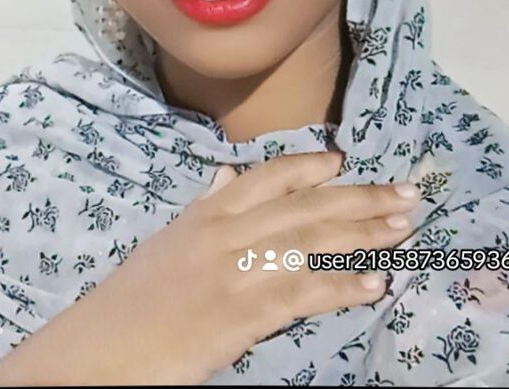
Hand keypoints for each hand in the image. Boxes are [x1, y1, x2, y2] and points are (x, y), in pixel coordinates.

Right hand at [98, 150, 420, 384]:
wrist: (102, 347)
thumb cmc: (134, 297)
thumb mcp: (168, 241)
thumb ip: (205, 207)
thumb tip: (226, 178)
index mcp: (208, 213)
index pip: (269, 178)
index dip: (311, 167)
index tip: (346, 162)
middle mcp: (227, 232)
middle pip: (306, 207)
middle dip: (360, 198)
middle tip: (406, 193)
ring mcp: (237, 271)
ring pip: (312, 244)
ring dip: (364, 236)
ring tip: (405, 229)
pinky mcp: (243, 315)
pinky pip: (304, 295)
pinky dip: (343, 287)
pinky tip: (376, 283)